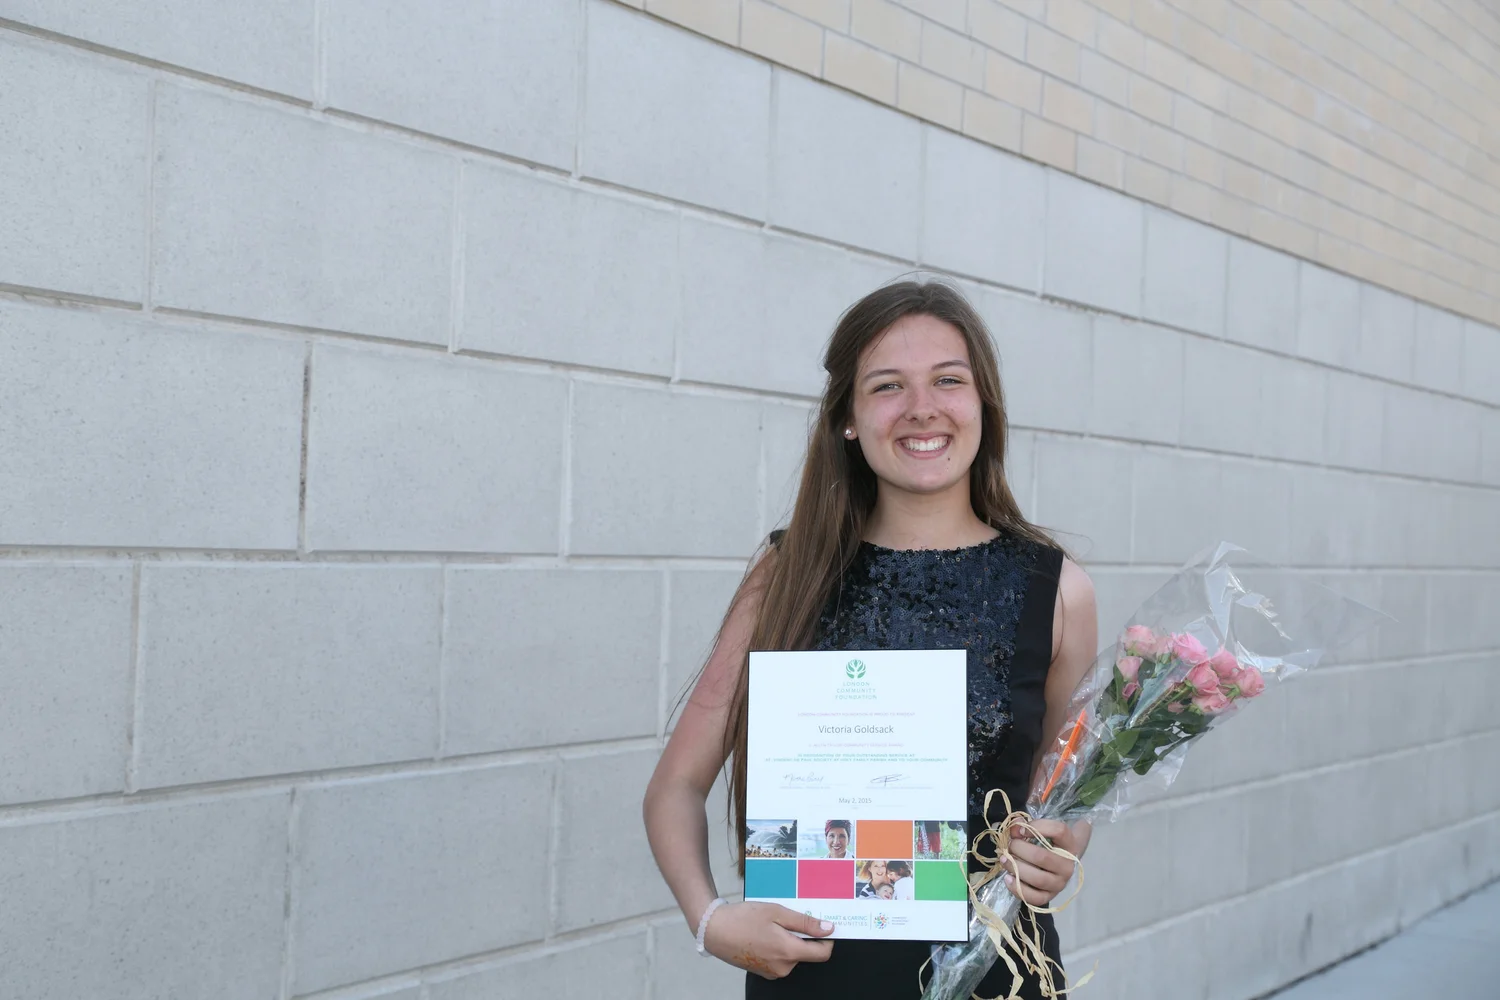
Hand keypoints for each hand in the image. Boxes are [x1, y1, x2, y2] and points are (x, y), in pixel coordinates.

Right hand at [702, 901, 834, 978]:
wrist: (714, 930)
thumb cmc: (744, 918)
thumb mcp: (776, 912)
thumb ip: (804, 923)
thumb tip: (829, 929)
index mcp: (789, 952)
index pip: (823, 953)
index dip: (827, 939)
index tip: (822, 924)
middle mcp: (784, 967)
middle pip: (806, 953)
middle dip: (803, 935)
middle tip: (787, 917)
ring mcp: (773, 972)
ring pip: (793, 955)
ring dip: (789, 940)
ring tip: (772, 924)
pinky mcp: (764, 972)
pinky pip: (780, 959)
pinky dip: (778, 946)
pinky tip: (764, 933)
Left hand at [1002, 818, 1091, 907]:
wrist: (1059, 864)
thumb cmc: (1048, 845)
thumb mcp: (1041, 831)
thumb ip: (1026, 825)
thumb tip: (1014, 826)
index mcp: (1069, 844)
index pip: (1059, 831)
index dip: (1037, 827)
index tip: (1020, 829)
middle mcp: (1068, 866)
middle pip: (1042, 857)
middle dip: (1019, 849)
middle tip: (1010, 845)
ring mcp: (1060, 883)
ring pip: (1038, 879)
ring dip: (1016, 868)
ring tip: (1004, 860)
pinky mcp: (1050, 897)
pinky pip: (1035, 898)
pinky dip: (1018, 888)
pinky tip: (1008, 878)